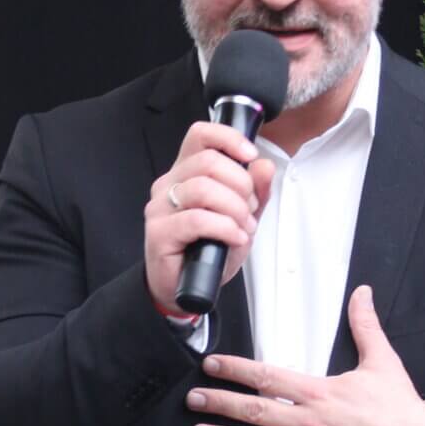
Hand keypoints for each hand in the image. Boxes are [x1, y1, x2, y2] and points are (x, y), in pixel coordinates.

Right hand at [144, 121, 275, 313]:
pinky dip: (224, 228)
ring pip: (203, 189)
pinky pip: (197, 219)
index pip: (200, 135)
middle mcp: (169, 184)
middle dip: (241, 185)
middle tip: (249, 210)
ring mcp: (161, 208)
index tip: (251, 155)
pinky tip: (234, 238)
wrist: (185, 290)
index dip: (228, 138)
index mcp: (186, 172)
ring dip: (234, 209)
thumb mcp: (241, 218)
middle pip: (208, 162)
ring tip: (243, 228)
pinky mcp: (159, 232)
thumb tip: (264, 166)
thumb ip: (255, 193)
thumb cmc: (208, 251)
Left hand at [187, 286, 424, 425]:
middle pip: (254, 411)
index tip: (211, 365)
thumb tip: (362, 292)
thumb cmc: (400, 408)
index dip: (235, 370)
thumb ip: (365, 326)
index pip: (267, 377)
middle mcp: (308, 422)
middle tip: (193, 399)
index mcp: (319, 392)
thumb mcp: (383, 361)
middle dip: (219, 403)